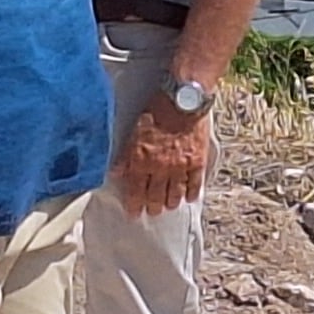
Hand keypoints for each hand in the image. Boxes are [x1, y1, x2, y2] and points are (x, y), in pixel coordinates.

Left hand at [113, 97, 211, 217]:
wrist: (184, 100)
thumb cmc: (157, 110)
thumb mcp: (134, 131)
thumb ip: (125, 155)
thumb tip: (115, 172)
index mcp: (143, 161)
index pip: (136, 191)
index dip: (134, 205)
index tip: (133, 213)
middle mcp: (161, 168)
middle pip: (156, 196)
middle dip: (153, 207)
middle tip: (152, 212)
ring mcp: (181, 166)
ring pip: (175, 193)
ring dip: (170, 202)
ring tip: (168, 206)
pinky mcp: (198, 161)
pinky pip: (195, 183)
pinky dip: (192, 193)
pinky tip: (190, 197)